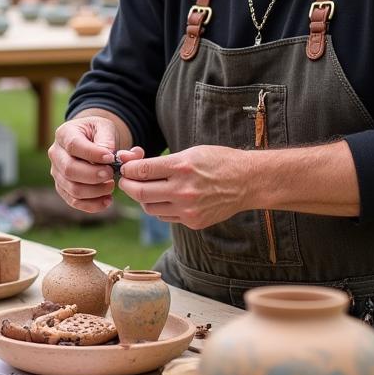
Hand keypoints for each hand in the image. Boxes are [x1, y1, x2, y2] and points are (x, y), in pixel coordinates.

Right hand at [48, 115, 123, 213]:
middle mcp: (55, 154)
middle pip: (70, 170)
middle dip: (94, 175)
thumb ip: (110, 141)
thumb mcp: (105, 128)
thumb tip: (120, 158)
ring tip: (112, 185)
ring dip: (96, 191)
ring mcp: (57, 173)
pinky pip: (75, 202)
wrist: (91, 140)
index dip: (92, 154)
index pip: (74, 145)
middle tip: (111, 173)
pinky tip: (108, 200)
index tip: (111, 158)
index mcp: (64, 134)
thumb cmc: (97, 132)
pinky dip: (93, 205)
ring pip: (73, 189)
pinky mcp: (63, 188)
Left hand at [118, 145, 251, 228]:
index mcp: (182, 167)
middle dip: (127, 187)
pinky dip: (161, 208)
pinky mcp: (193, 222)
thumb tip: (134, 167)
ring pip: (150, 208)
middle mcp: (183, 190)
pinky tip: (167, 198)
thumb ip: (163, 162)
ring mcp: (189, 209)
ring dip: (143, 199)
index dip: (128, 170)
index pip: (141, 171)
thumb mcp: (191, 152)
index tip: (126, 169)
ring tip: (148, 189)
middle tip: (126, 182)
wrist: (247, 182)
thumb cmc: (218, 161)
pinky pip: (165, 216)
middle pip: (140, 193)